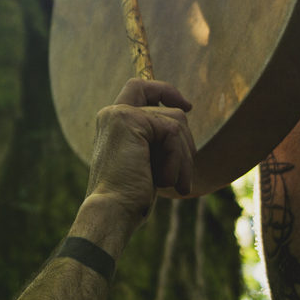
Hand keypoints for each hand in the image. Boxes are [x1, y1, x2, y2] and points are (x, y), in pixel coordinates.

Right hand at [85, 79, 195, 230]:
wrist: (111, 212)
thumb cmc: (129, 197)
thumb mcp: (146, 163)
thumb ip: (157, 140)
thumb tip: (184, 117)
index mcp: (113, 123)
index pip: (140, 88)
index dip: (166, 91)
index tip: (187, 107)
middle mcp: (113, 113)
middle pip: (170, 109)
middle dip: (186, 142)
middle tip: (183, 176)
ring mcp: (120, 114)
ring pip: (177, 122)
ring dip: (183, 158)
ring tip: (173, 184)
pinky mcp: (130, 120)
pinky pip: (173, 132)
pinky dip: (177, 160)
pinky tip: (165, 181)